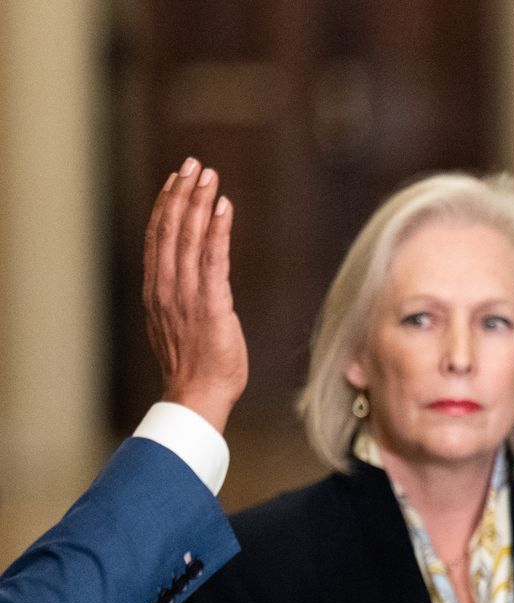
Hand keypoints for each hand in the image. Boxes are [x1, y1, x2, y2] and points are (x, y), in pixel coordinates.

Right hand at [143, 156, 246, 432]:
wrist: (197, 395)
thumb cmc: (195, 366)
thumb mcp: (179, 324)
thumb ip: (180, 298)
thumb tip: (190, 282)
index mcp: (157, 290)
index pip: (158, 238)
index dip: (166, 205)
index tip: (176, 180)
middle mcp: (166, 287)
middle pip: (171, 229)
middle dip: (182, 193)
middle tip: (193, 164)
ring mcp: (186, 295)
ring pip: (189, 238)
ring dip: (198, 203)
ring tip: (208, 175)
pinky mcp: (211, 304)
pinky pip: (212, 259)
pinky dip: (217, 230)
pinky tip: (223, 207)